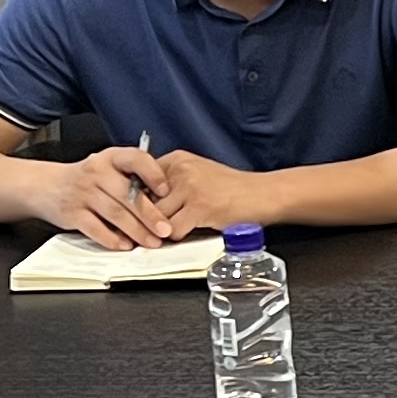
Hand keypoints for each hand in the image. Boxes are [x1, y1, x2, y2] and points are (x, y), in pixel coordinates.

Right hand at [43, 145, 177, 250]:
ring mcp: (83, 193)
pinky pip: (95, 228)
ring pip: (114, 213)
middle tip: (167, 230)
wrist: (47, 186)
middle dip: (150, 215)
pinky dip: (112, 239)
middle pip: (127, 194)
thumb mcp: (110, 168)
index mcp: (111, 157)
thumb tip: (169, 200)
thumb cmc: (89, 179)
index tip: (167, 191)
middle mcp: (97, 172)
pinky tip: (126, 245)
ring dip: (136, 231)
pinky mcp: (72, 213)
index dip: (154, 174)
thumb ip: (133, 178)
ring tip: (153, 242)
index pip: (136, 159)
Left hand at [139, 149, 269, 238]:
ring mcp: (190, 188)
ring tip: (162, 236)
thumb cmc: (232, 189)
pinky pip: (173, 230)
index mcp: (177, 159)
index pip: (139, 179)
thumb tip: (141, 203)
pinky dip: (175, 238)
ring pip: (156, 217)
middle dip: (143, 219)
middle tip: (141, 231)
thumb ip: (171, 183)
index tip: (133, 213)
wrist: (263, 194)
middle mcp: (181, 170)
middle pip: (144, 200)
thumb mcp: (197, 174)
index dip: (134, 200)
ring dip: (158, 231)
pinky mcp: (200, 208)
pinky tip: (183, 235)